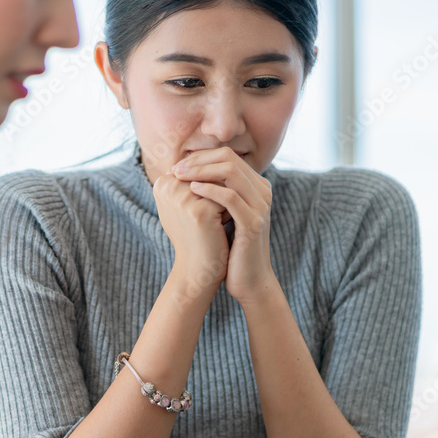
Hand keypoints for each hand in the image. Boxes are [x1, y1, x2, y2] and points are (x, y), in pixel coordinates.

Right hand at [152, 163, 229, 297]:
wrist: (199, 268)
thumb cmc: (197, 235)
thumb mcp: (189, 204)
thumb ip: (194, 179)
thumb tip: (217, 154)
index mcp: (161, 183)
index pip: (199, 167)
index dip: (214, 181)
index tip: (208, 206)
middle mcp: (167, 187)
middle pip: (210, 172)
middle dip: (222, 187)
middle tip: (220, 211)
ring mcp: (181, 198)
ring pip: (220, 182)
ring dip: (229, 197)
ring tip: (222, 217)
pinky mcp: (198, 210)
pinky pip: (227, 196)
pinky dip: (233, 208)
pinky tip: (225, 225)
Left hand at [171, 148, 274, 304]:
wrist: (249, 280)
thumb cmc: (232, 249)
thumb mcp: (224, 216)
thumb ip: (216, 194)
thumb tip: (187, 176)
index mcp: (256, 187)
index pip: (227, 157)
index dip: (200, 158)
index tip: (177, 166)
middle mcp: (262, 192)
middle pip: (229, 159)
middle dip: (198, 161)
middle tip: (175, 168)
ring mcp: (260, 206)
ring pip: (231, 172)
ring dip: (200, 171)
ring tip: (178, 176)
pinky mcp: (254, 222)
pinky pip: (230, 197)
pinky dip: (209, 190)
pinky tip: (191, 190)